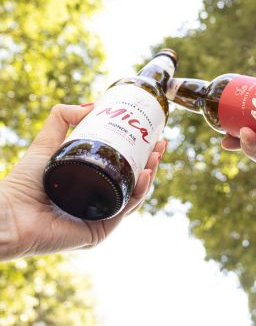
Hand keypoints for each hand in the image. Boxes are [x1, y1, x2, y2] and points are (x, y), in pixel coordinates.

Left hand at [0, 104, 165, 260]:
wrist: (9, 214)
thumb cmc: (22, 184)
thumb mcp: (46, 143)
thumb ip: (61, 118)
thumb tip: (90, 104)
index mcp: (91, 186)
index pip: (122, 169)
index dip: (139, 153)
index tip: (151, 136)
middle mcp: (99, 202)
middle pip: (133, 181)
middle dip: (151, 161)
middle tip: (160, 144)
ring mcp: (102, 217)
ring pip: (134, 195)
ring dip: (150, 174)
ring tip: (156, 155)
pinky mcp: (101, 231)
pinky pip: (126, 210)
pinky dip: (139, 192)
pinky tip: (146, 174)